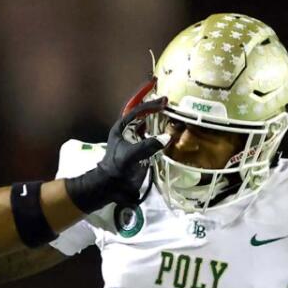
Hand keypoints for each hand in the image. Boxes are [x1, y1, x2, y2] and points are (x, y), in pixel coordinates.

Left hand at [64, 98, 170, 213]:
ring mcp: (136, 141)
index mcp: (122, 128)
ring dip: (162, 124)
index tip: (165, 101)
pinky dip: (163, 137)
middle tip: (174, 108)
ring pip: (151, 128)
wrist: (111, 186)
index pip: (138, 111)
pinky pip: (154, 140)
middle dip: (159, 113)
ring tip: (176, 119)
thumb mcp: (130, 154)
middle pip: (146, 118)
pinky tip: (173, 135)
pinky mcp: (142, 151)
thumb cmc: (116, 167)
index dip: (151, 105)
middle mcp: (129, 132)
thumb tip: (167, 138)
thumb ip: (147, 145)